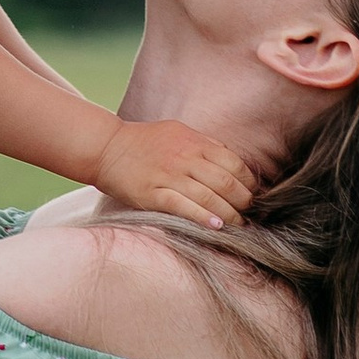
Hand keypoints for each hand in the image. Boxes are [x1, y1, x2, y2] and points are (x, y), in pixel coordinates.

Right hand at [89, 116, 262, 229]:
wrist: (107, 147)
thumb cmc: (145, 142)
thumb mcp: (179, 132)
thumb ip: (205, 146)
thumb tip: (233, 163)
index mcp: (195, 142)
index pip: (234, 163)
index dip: (248, 182)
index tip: (252, 194)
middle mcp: (185, 157)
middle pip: (226, 181)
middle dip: (243, 201)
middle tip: (248, 213)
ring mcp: (168, 175)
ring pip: (208, 196)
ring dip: (228, 214)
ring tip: (238, 225)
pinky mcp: (153, 193)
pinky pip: (183, 206)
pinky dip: (202, 217)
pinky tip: (215, 227)